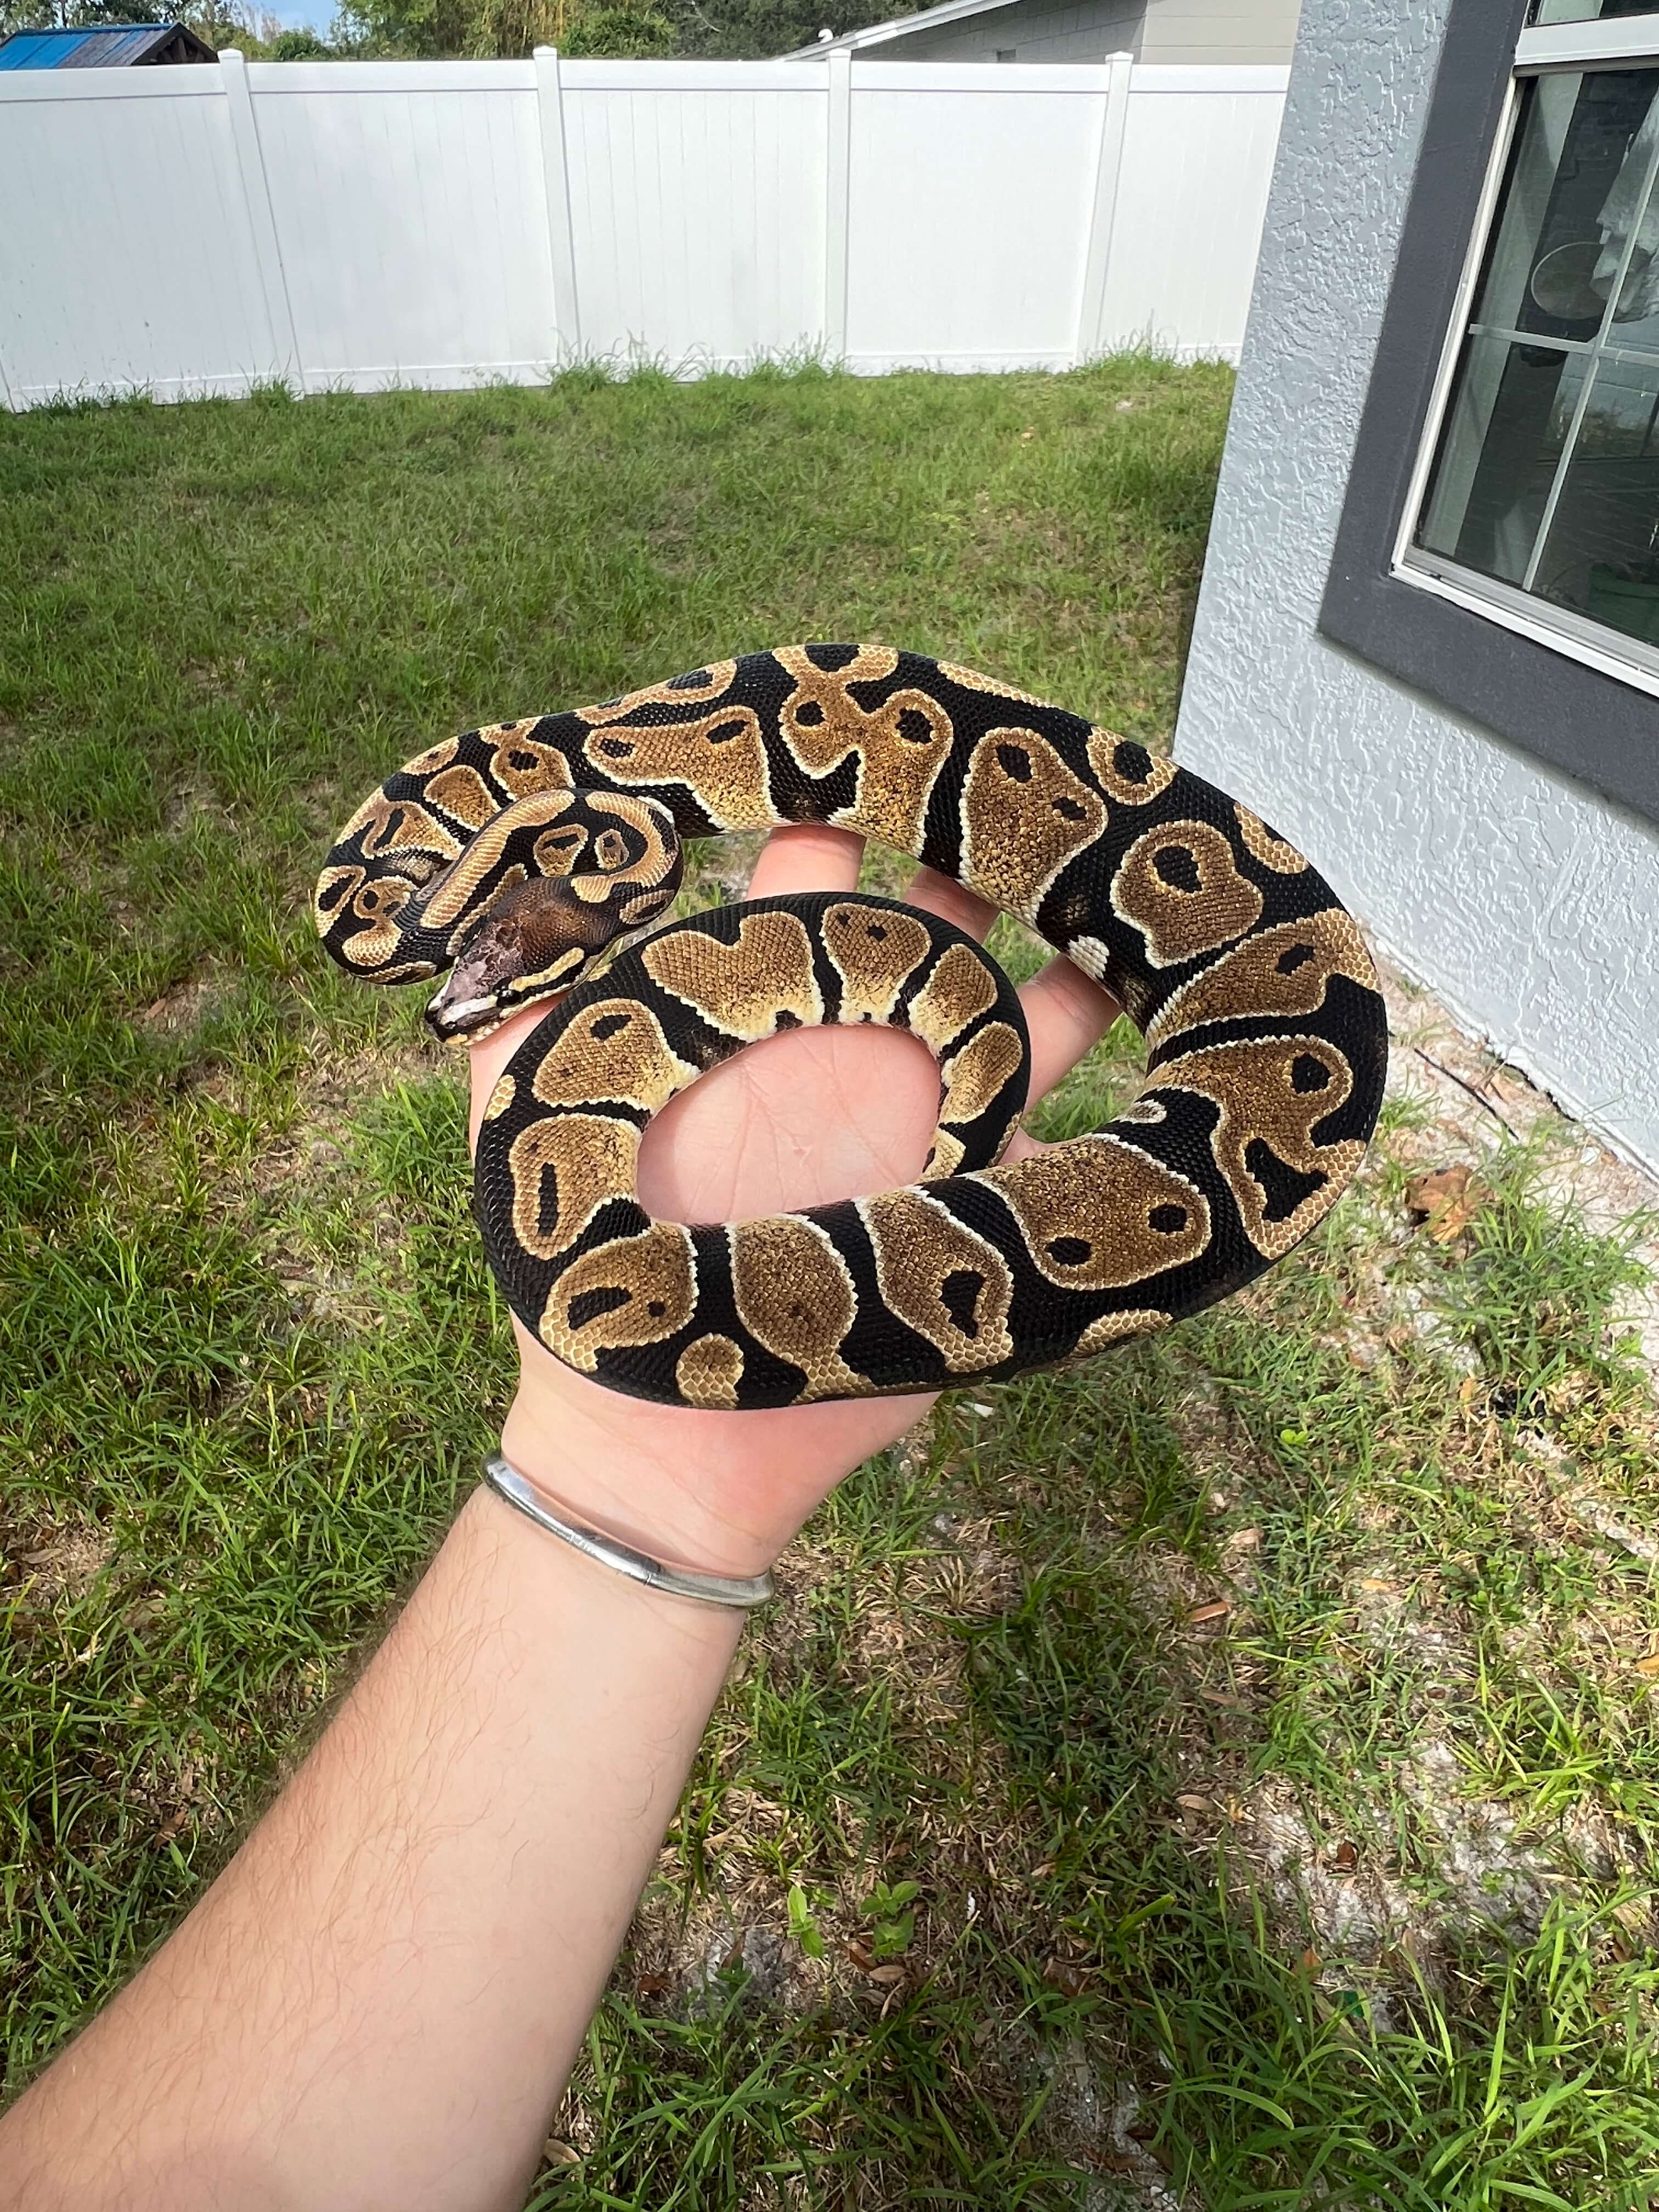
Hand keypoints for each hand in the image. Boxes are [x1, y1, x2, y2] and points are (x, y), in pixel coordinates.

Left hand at [468, 824, 1121, 1578]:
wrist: (655, 1421)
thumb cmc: (573, 1253)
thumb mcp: (527, 1088)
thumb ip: (531, 961)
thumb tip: (559, 832)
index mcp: (758, 982)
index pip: (825, 845)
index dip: (861, 778)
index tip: (904, 713)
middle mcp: (852, 1027)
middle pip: (951, 900)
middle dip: (1001, 834)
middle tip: (1057, 772)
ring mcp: (924, 1106)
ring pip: (1035, 996)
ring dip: (1085, 942)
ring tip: (1148, 887)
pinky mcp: (976, 1191)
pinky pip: (1062, 1120)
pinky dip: (1112, 1080)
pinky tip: (1167, 1024)